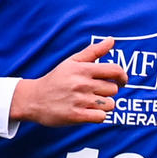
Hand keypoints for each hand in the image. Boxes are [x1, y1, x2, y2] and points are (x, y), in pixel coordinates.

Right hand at [9, 38, 124, 127]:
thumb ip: (93, 51)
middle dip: (107, 92)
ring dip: (104, 105)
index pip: (115, 70)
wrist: (34, 99)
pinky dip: (98, 116)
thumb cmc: (56, 79)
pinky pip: (101, 117)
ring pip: (110, 105)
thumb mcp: (72, 62)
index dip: (122, 76)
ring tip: (90, 103)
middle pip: (113, 89)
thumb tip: (111, 40)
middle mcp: (83, 84)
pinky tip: (88, 112)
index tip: (121, 81)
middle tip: (96, 92)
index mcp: (83, 69)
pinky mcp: (76, 116)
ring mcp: (80, 100)